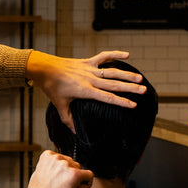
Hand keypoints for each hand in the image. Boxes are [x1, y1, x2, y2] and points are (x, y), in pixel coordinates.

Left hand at [25, 50, 145, 130]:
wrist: (45, 68)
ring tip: (140, 79)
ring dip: (127, 75)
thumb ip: (68, 119)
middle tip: (143, 91)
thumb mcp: (59, 105)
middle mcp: (90, 79)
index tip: (133, 105)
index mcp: (85, 91)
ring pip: (112, 71)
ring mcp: (89, 69)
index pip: (107, 98)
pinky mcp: (87, 61)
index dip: (121, 101)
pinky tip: (127, 55)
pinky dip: (115, 54)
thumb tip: (76, 133)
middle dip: (130, 88)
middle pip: (114, 84)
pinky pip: (104, 56)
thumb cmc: (52, 88)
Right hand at [28, 150, 92, 187]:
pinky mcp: (75, 174)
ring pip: (81, 170)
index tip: (59, 180)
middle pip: (73, 164)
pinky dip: (87, 184)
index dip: (63, 171)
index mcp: (47, 155)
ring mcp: (66, 165)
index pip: (63, 159)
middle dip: (70, 176)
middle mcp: (57, 157)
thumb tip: (62, 171)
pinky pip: (89, 176)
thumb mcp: (39, 173)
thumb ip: (50, 168)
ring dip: (77, 181)